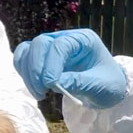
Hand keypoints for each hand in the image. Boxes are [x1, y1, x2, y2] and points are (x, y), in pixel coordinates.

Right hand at [12, 28, 127, 108]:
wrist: (106, 89)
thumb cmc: (109, 84)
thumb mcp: (100, 86)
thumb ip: (79, 82)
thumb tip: (55, 83)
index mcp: (83, 40)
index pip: (60, 45)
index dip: (51, 64)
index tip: (49, 85)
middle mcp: (65, 39)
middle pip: (40, 44)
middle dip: (36, 69)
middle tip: (42, 92)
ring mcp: (52, 47)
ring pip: (28, 50)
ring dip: (28, 72)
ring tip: (40, 94)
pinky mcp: (43, 58)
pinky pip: (24, 59)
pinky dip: (24, 72)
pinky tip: (35, 87)